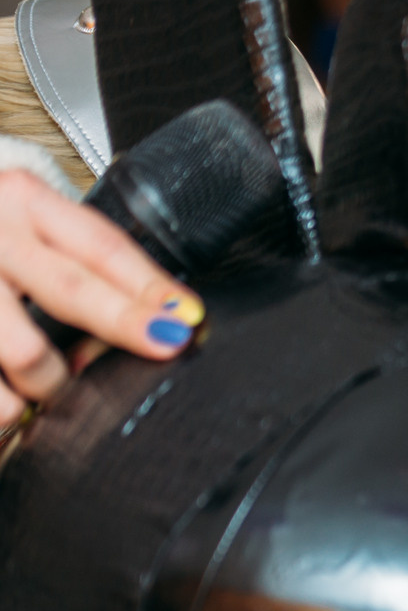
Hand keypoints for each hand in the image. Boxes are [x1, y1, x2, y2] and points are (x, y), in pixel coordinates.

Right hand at [0, 168, 201, 421]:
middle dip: (123, 324)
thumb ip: (90, 265)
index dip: (149, 287)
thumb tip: (166, 322)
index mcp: (23, 201)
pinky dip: (8, 409)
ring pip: (24, 353)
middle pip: (69, 291)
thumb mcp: (38, 224)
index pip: (100, 247)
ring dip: (51, 384)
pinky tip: (14, 404)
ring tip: (51, 386)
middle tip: (161, 348)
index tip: (187, 319)